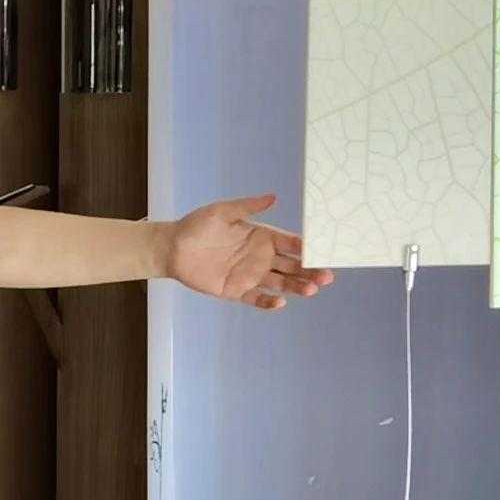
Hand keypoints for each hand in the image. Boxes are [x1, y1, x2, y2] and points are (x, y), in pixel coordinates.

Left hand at [166, 194, 332, 310]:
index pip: (291, 243)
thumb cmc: (197, 225)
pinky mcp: (237, 291)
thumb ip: (247, 207)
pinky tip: (281, 303)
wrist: (172, 247)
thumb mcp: (222, 211)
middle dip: (310, 270)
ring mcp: (251, 275)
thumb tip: (273, 197)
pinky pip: (257, 298)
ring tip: (312, 289)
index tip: (323, 251)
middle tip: (327, 276)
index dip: (306, 247)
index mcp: (263, 237)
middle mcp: (262, 257)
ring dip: (297, 287)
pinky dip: (269, 302)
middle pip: (292, 266)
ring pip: (281, 283)